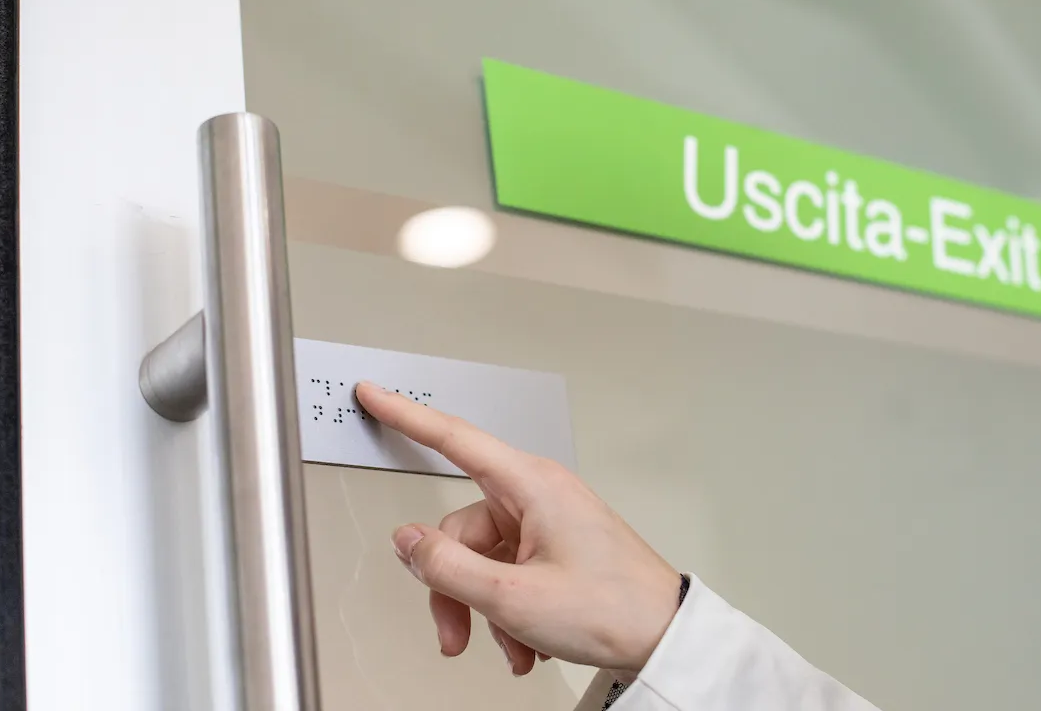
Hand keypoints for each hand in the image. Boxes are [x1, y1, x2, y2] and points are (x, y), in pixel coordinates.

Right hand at [355, 382, 681, 677]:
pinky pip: (509, 572)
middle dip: (453, 586)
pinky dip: (508, 610)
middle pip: (461, 528)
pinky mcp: (556, 548)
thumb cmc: (612, 607)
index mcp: (531, 485)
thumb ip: (448, 567)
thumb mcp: (512, 595)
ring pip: (483, 558)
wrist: (665, 636)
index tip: (375, 394)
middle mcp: (538, 496)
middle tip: (455, 634)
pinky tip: (526, 644)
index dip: (407, 415)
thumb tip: (408, 542)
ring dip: (484, 608)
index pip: (453, 438)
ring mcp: (548, 523)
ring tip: (510, 646)